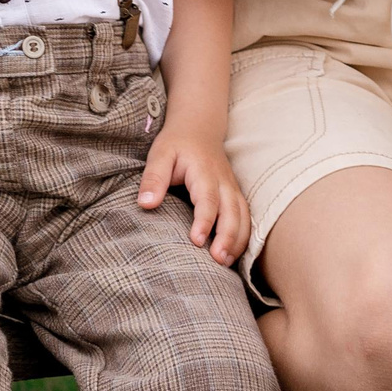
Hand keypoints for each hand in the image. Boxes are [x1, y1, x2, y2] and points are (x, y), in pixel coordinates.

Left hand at [138, 118, 249, 267]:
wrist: (199, 127)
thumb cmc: (177, 144)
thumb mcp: (160, 154)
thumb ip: (153, 178)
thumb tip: (145, 204)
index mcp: (204, 171)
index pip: (208, 199)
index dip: (204, 221)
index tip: (197, 241)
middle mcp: (223, 181)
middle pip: (232, 211)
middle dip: (228, 237)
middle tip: (218, 260)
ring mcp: (232, 188)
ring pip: (243, 216)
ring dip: (238, 240)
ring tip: (226, 263)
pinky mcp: (235, 195)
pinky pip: (246, 217)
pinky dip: (244, 236)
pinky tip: (234, 254)